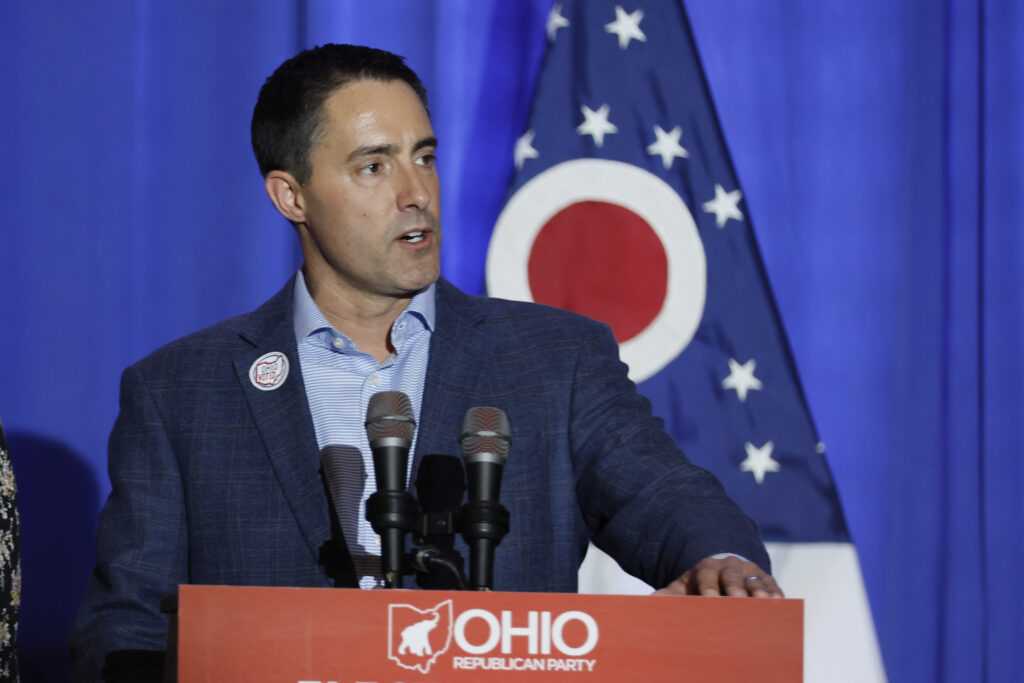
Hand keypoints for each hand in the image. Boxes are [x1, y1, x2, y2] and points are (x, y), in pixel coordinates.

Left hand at [653, 555, 783, 597]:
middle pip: (731, 574)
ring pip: (754, 579)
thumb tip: (648, 604)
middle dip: (734, 587)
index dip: (708, 586)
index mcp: (706, 567)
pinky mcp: (767, 581)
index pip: (706, 573)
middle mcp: (729, 566)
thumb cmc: (697, 591)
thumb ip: (666, 597)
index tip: (709, 600)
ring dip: (758, 591)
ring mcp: (749, 572)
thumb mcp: (681, 591)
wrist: (721, 581)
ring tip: (761, 603)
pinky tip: (779, 604)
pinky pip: (773, 586)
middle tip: (737, 601)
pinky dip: (775, 594)